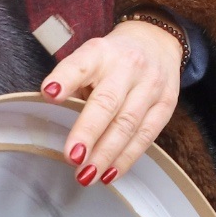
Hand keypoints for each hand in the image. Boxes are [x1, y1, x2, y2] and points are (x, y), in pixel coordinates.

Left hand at [41, 19, 183, 184]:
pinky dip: (126, 158)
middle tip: (72, 158)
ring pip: (128, 124)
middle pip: (108, 102)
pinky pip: (146, 136)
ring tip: (86, 175)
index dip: (65, 79)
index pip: (81, 64)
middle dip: (88, 132)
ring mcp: (151, 85)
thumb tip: (57, 123)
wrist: (157, 41)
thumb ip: (75, 85)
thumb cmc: (113, 58)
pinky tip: (110, 173)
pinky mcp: (166, 104)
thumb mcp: (90, 58)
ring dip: (106, 154)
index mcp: (101, 52)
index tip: (50, 94)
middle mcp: (128, 66)